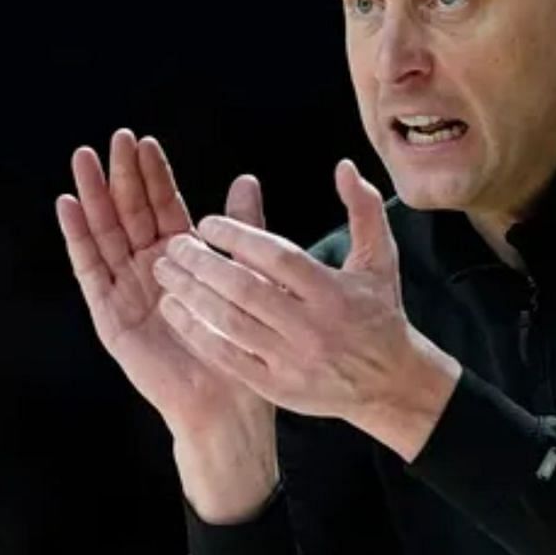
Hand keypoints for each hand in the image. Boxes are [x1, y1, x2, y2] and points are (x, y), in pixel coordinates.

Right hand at [59, 130, 277, 519]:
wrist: (226, 402)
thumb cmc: (240, 345)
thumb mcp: (245, 277)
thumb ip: (243, 229)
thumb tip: (247, 178)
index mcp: (181, 259)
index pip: (162, 206)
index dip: (152, 175)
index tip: (144, 141)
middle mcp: (149, 269)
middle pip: (129, 213)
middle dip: (121, 176)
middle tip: (115, 138)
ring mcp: (126, 289)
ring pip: (106, 233)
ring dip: (93, 196)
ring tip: (83, 159)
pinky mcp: (110, 314)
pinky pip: (90, 270)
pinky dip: (78, 238)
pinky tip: (68, 206)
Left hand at [152, 159, 461, 460]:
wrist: (390, 384)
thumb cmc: (379, 315)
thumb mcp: (381, 260)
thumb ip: (364, 209)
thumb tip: (345, 167)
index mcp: (332, 292)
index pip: (278, 257)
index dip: (239, 236)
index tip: (206, 222)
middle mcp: (311, 327)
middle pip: (246, 290)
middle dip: (202, 264)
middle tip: (174, 245)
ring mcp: (292, 361)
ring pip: (230, 324)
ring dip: (191, 296)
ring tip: (165, 273)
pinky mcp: (277, 387)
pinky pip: (228, 358)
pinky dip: (198, 334)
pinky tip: (175, 312)